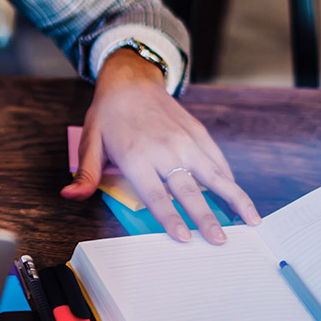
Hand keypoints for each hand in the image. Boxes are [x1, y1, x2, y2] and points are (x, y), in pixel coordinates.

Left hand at [61, 49, 261, 243]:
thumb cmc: (109, 115)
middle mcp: (165, 150)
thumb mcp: (90, 143)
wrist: (131, 79)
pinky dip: (230, 179)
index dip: (170, 218)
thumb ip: (85, 174)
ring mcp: (185, 141)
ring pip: (214, 174)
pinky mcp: (198, 134)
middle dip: (206, 218)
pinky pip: (217, 160)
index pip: (156, 195)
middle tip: (220, 241)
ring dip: (234, 198)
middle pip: (189, 190)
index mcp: (137, 156)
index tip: (184, 238)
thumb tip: (69, 197)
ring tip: (251, 221)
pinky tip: (239, 197)